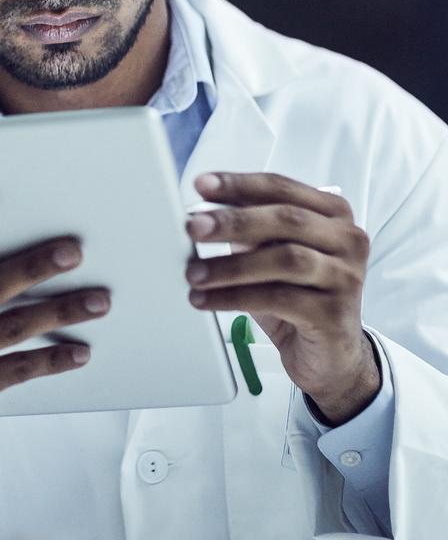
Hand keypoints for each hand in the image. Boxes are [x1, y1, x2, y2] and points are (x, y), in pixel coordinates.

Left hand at [185, 172, 378, 423]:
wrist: (330, 354)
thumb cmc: (295, 293)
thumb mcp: (270, 254)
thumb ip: (248, 230)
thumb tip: (200, 215)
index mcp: (332, 214)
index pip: (281, 188)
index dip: (239, 184)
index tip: (200, 185)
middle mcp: (348, 240)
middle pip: (286, 219)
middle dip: (233, 221)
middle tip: (192, 226)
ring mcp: (346, 277)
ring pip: (285, 259)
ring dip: (230, 265)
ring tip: (192, 273)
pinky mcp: (335, 314)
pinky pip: (278, 299)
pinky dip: (235, 297)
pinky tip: (206, 300)